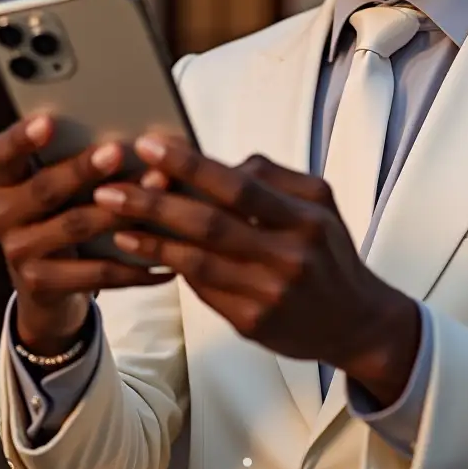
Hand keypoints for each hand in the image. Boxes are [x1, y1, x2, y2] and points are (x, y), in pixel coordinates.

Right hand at [0, 115, 172, 355]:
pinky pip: (95, 272)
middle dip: (83, 169)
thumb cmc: (65, 216)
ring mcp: (18, 252)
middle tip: (116, 151)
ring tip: (157, 195)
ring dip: (120, 211)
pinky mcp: (40, 284)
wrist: (48, 286)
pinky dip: (134, 265)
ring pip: (74, 226)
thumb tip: (143, 135)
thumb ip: (85, 163)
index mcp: (8, 181)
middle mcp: (4, 215)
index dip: (22, 138)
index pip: (2, 153)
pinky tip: (165, 259)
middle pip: (44, 188)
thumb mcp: (64, 189)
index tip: (47, 121)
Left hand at [93, 136, 421, 405]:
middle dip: (154, 202)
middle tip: (111, 185)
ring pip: (196, 259)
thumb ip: (272, 179)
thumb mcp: (319, 204)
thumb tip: (213, 166)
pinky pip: (201, 287)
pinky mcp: (251, 322)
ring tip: (113, 217)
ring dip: (150, 236)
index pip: (240, 186)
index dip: (191, 166)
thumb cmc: (329, 252)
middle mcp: (289, 256)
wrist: (356, 321)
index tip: (152, 146)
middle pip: (209, 224)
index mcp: (307, 217)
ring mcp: (268, 293)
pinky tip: (140, 247)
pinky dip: (168, 263)